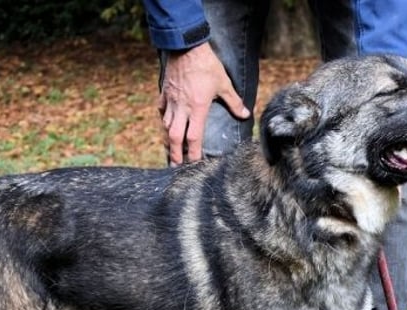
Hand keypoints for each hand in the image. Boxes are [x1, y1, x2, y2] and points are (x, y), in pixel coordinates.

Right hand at [159, 42, 249, 164]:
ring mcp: (171, 101)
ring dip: (167, 140)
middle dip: (174, 154)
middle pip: (174, 138)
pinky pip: (161, 109)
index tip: (194, 165)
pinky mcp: (165, 92)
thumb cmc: (206, 65)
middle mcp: (181, 109)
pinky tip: (165, 123)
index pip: (194, 138)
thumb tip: (245, 115)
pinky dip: (163, 118)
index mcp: (197, 109)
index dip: (193, 154)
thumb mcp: (224, 83)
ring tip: (169, 150)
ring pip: (165, 126)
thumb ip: (234, 102)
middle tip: (174, 167)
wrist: (185, 46)